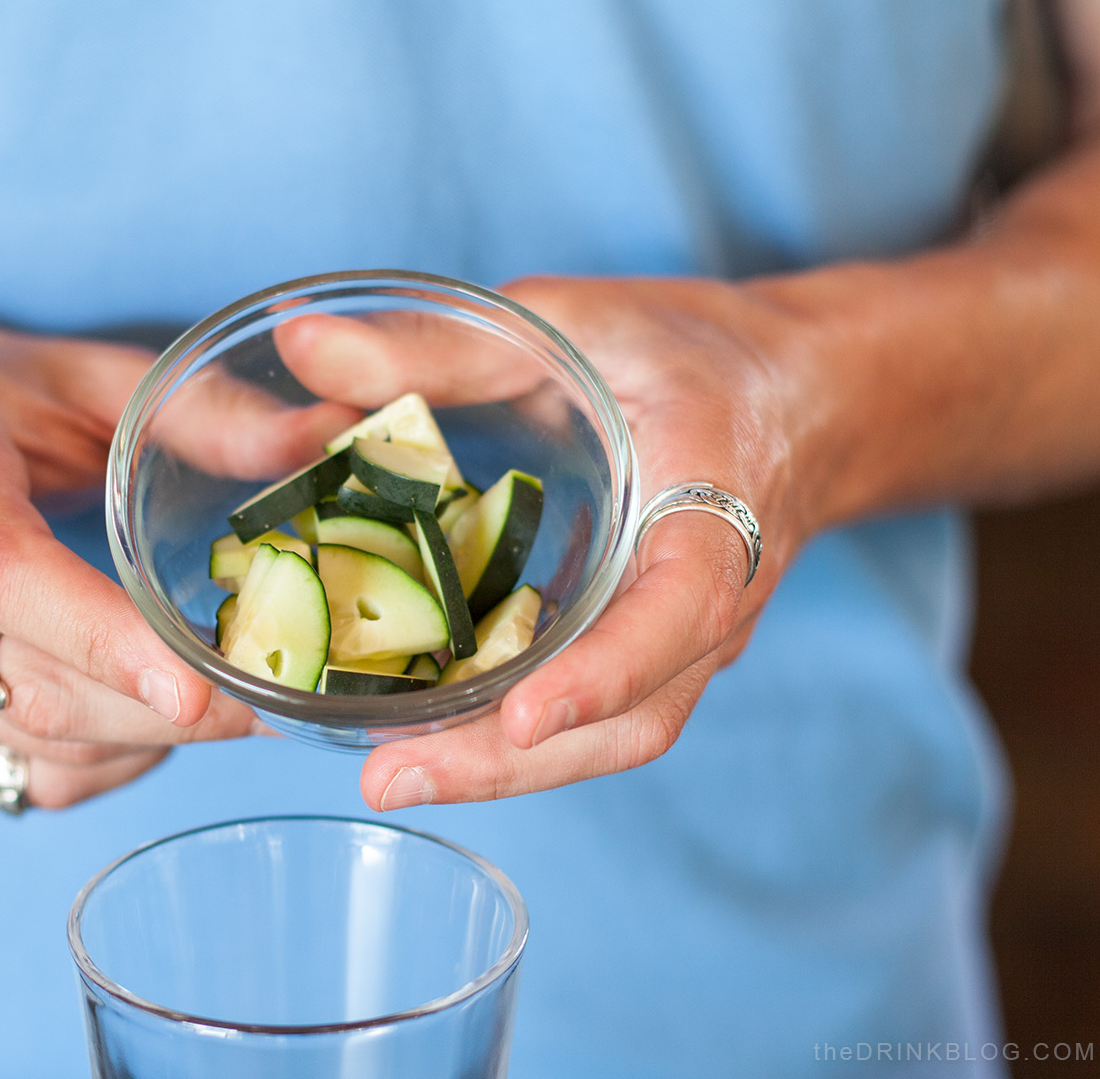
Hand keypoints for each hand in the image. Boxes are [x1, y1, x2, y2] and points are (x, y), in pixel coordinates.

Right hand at [0, 313, 357, 806]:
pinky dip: (110, 764)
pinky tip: (150, 717)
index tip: (198, 685)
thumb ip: (201, 411)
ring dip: (153, 740)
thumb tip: (328, 439)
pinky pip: (23, 776)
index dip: (102, 637)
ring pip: (38, 744)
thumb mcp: (85, 373)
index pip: (7, 573)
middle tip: (281, 699)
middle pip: (37, 685)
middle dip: (173, 710)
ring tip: (230, 698)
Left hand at [274, 276, 809, 807]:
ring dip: (505, 770)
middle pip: (635, 716)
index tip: (518, 716)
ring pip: (614, 734)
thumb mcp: (573, 320)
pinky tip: (426, 737)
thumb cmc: (691, 351)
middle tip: (388, 779)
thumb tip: (299, 339)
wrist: (800, 395)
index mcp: (716, 506)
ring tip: (389, 777)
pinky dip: (517, 740)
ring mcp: (690, 639)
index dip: (605, 672)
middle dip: (513, 762)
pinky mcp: (654, 651)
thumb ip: (441, 341)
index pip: (682, 608)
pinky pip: (598, 717)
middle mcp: (714, 597)